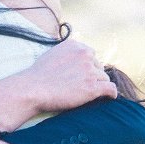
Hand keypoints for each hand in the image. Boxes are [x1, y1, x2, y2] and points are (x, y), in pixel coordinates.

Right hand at [0, 37, 117, 131]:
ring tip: (88, 95)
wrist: (33, 89)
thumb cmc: (38, 75)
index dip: (87, 67)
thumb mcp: (52, 55)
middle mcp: (84, 55)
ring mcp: (89, 71)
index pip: (90, 55)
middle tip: (82, 88)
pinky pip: (110, 89)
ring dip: (98, 86)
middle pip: (98, 67)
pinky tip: (110, 97)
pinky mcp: (92, 87)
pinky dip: (111, 93)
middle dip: (93, 76)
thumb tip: (72, 62)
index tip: (82, 76)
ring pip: (103, 78)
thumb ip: (66, 55)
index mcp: (75, 45)